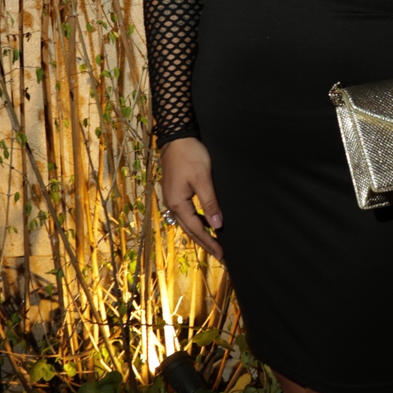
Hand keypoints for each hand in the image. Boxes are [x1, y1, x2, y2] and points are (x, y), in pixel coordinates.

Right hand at [160, 137, 223, 260]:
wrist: (177, 138)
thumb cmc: (190, 156)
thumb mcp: (203, 179)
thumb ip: (209, 203)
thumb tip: (216, 225)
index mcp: (177, 203)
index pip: (196, 229)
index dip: (209, 242)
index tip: (221, 254)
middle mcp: (171, 204)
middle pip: (189, 229)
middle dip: (204, 242)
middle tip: (218, 254)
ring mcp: (171, 198)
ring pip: (186, 222)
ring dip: (199, 232)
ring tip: (213, 241)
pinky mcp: (174, 191)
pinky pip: (184, 213)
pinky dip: (195, 221)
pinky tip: (204, 221)